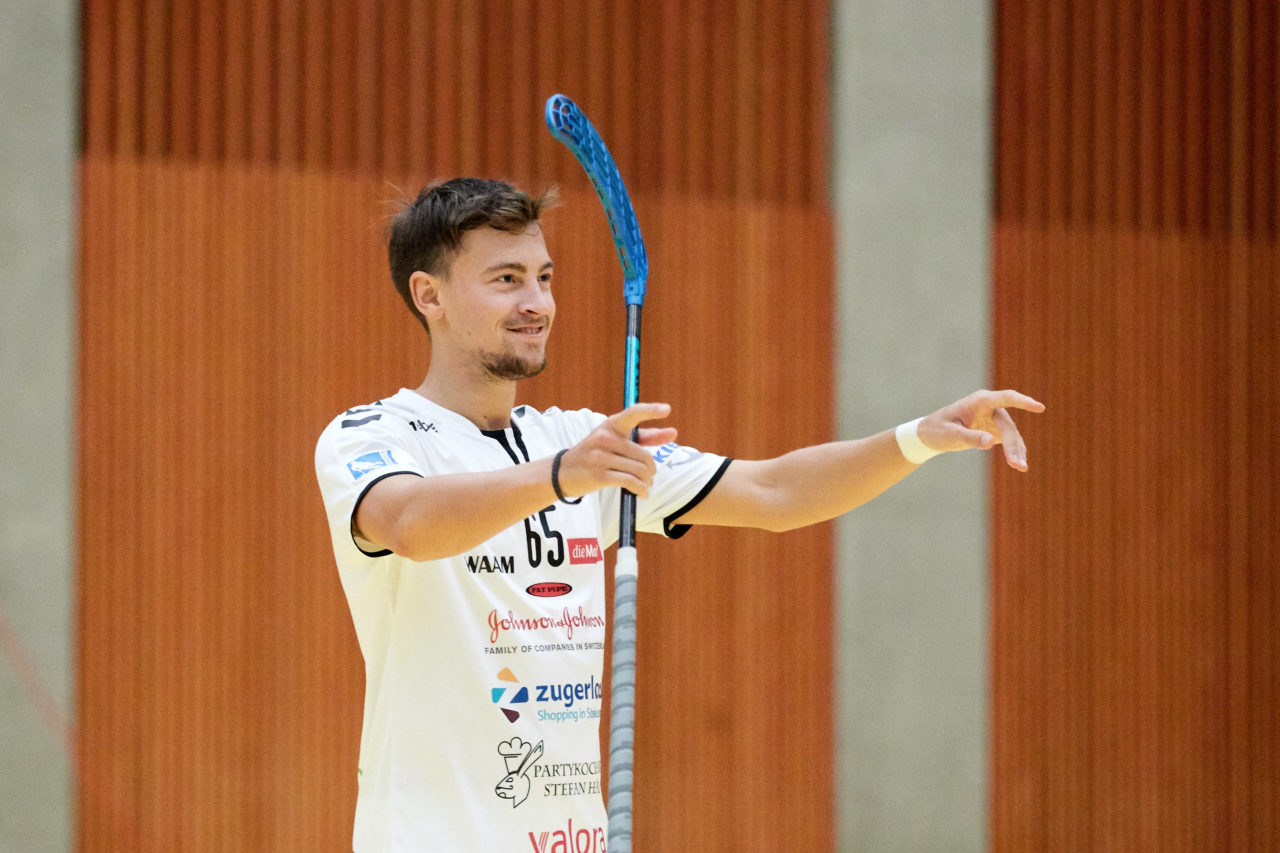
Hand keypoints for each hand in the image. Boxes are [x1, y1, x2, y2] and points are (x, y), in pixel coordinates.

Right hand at [555, 403, 677, 498]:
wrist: (563, 471)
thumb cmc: (595, 454)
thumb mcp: (613, 440)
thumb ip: (643, 437)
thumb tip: (673, 433)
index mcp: (610, 425)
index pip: (633, 414)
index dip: (651, 410)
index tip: (667, 409)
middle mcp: (605, 437)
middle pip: (643, 455)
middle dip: (651, 469)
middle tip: (650, 475)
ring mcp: (600, 456)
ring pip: (638, 470)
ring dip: (646, 482)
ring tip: (645, 485)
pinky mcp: (599, 474)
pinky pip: (629, 482)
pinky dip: (640, 489)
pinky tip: (641, 493)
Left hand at [917, 389, 1044, 470]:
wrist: (931, 434)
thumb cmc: (938, 430)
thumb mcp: (950, 435)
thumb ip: (969, 437)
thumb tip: (991, 442)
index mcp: (979, 401)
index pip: (1005, 398)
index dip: (1023, 402)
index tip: (1039, 408)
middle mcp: (990, 407)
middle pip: (1008, 425)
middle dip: (1012, 444)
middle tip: (1016, 464)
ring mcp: (994, 418)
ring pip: (1012, 434)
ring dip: (1016, 451)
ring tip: (1020, 468)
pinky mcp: (995, 430)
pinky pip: (1010, 441)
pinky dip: (1015, 452)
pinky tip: (1020, 464)